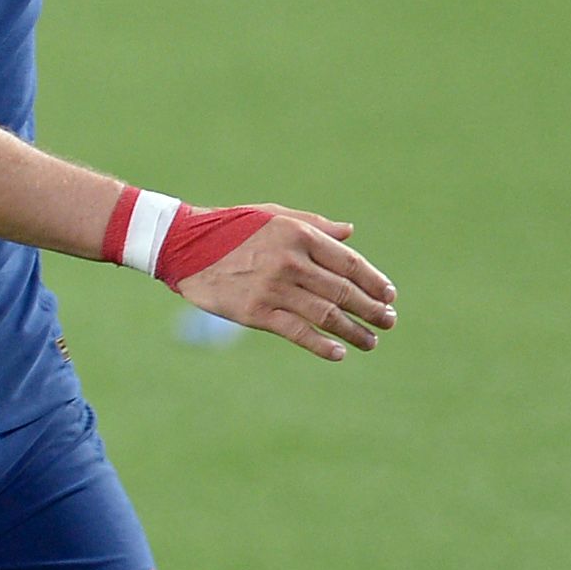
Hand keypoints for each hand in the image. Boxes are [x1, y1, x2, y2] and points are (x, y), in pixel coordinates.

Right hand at [172, 208, 396, 361]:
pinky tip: (339, 353)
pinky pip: (297, 332)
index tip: (389, 296)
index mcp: (299, 235)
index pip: (350, 264)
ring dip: (355, 331)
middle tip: (388, 322)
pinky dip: (321, 345)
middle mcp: (291, 262)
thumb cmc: (229, 228)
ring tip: (371, 341)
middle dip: (372, 310)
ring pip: (326, 315)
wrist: (181, 245)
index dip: (374, 282)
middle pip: (344, 292)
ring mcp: (274, 289)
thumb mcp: (272, 216)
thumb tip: (350, 233)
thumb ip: (314, 224)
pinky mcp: (255, 312)